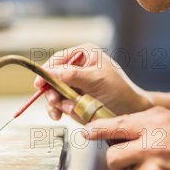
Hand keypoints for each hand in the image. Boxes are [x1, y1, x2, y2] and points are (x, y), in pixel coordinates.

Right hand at [34, 43, 152, 121]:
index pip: (58, 59)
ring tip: (66, 110)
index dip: (46, 71)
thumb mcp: (96, 80)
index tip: (39, 84)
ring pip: (53, 91)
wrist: (130, 111)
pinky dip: (58, 110)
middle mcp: (77, 66)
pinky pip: (58, 103)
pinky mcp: (73, 98)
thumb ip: (73, 75)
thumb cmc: (119, 91)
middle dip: (52, 91)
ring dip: (56, 102)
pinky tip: (62, 115)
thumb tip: (50, 72)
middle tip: (55, 102)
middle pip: (52, 76)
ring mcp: (74, 83)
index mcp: (84, 53)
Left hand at [83, 106, 169, 169]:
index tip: (86, 132)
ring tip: (159, 167)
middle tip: (129, 156)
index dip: (96, 129)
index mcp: (152, 126)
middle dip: (117, 158)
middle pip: (112, 158)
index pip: (114, 126)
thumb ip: (147, 120)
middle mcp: (148, 149)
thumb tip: (126, 125)